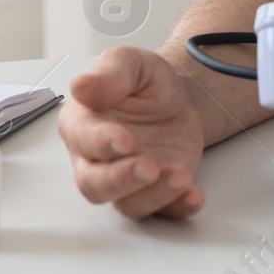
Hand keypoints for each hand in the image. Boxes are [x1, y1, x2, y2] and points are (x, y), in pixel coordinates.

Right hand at [58, 46, 205, 218]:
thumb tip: (81, 85)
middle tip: (149, 167)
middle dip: (120, 180)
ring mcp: (125, 179)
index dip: (100, 143)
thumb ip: (109, 74)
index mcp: (82, 122)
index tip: (123, 140)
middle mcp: (96, 159)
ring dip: (153, 195)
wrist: (177, 98)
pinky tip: (193, 195)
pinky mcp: (155, 191)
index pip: (82, 140)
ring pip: (126, 203)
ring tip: (180, 176)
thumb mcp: (130, 62)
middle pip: (94, 184)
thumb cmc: (144, 82)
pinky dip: (177, 207)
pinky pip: (162, 211)